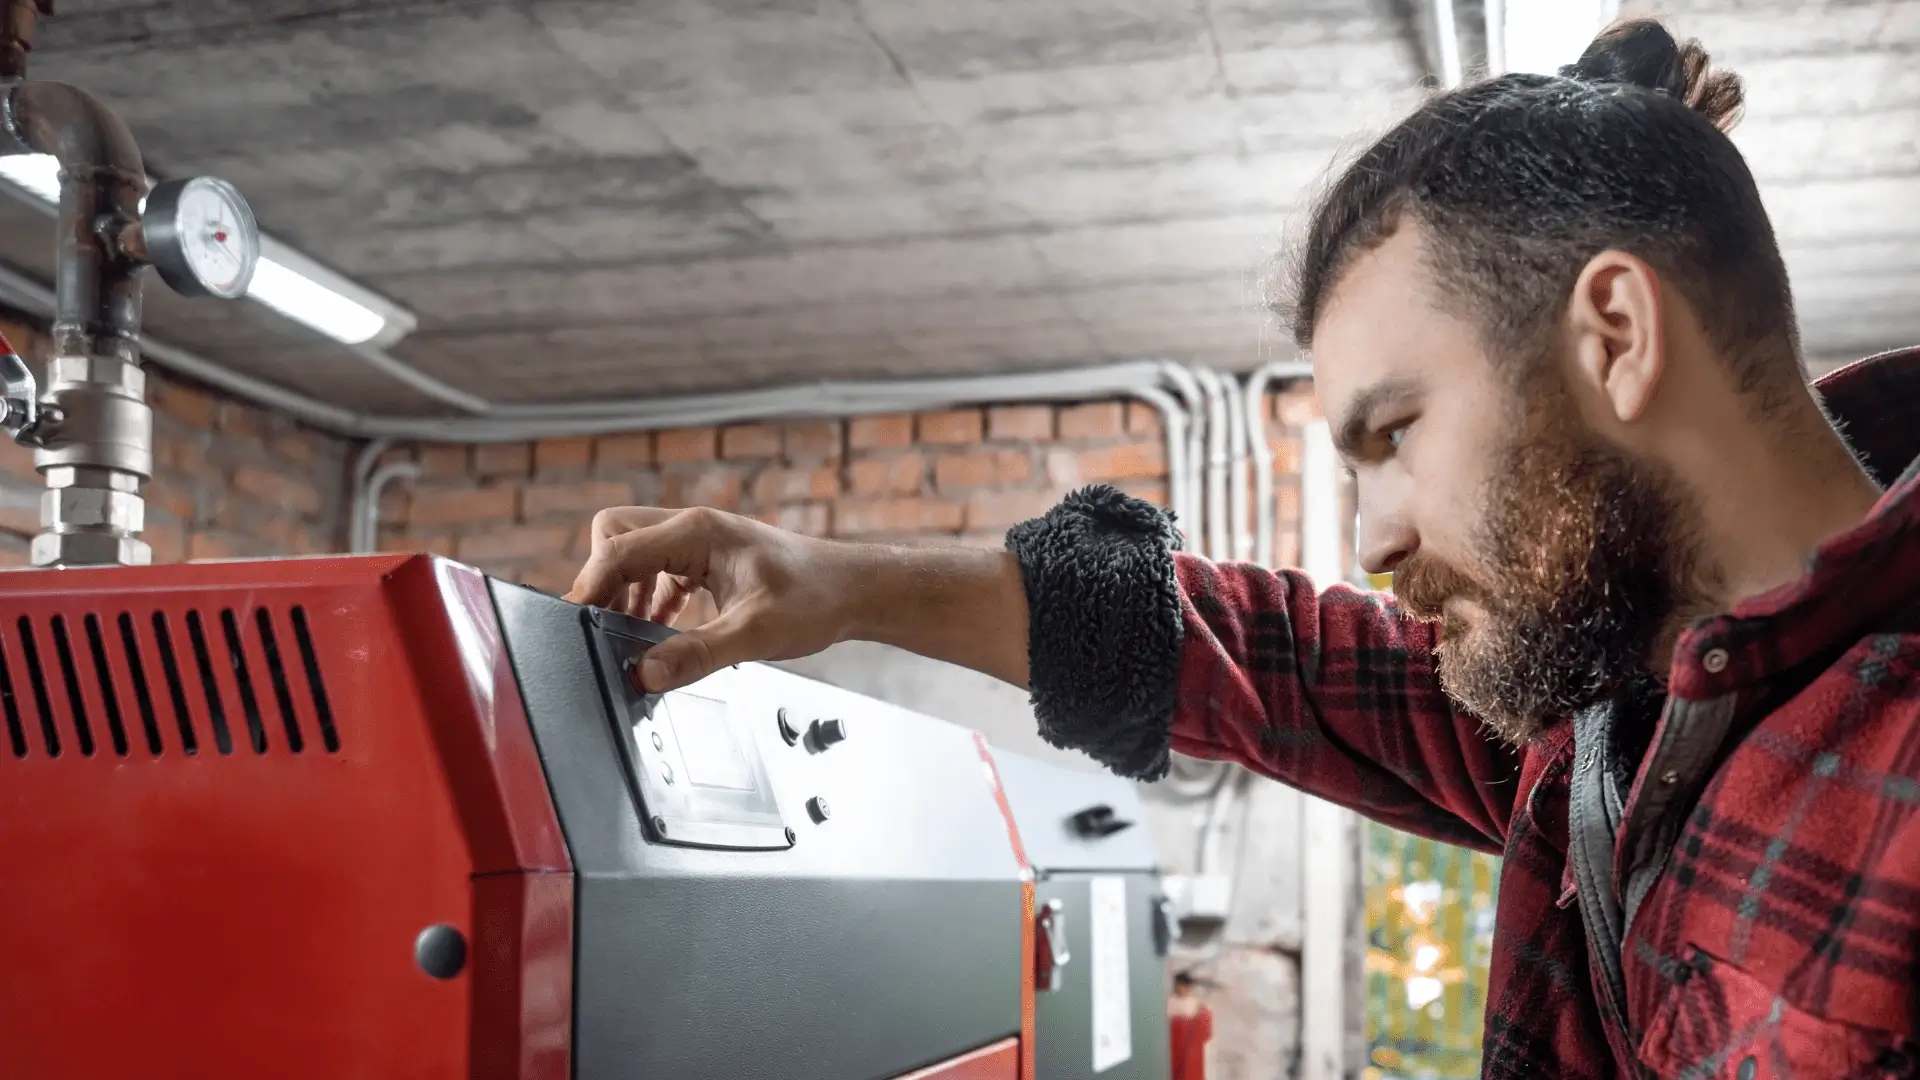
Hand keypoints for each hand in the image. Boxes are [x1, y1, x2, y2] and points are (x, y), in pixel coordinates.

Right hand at [565, 504, 1033, 692]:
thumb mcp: (755, 634)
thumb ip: (697, 653)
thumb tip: (644, 673)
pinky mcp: (707, 561)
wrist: (855, 592)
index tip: (576, 624)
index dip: (588, 587)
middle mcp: (692, 529)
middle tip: (608, 627)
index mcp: (697, 532)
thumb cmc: (816, 600)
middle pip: (614, 537)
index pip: (616, 548)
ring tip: (635, 633)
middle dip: (603, 580)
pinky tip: (661, 629)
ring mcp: (699, 542)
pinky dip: (648, 597)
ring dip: (625, 591)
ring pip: (633, 552)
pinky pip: (657, 569)